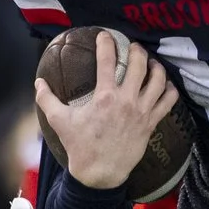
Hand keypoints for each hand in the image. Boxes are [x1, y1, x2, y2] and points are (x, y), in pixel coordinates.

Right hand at [32, 29, 176, 190]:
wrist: (100, 173)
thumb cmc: (80, 146)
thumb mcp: (59, 121)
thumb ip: (47, 99)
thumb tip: (38, 82)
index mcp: (104, 96)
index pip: (107, 60)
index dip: (106, 43)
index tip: (106, 35)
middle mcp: (126, 100)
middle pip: (139, 64)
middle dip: (137, 50)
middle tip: (133, 47)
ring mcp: (142, 112)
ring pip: (158, 80)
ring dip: (156, 67)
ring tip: (152, 62)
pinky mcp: (151, 123)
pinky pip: (168, 102)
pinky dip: (170, 90)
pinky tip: (166, 85)